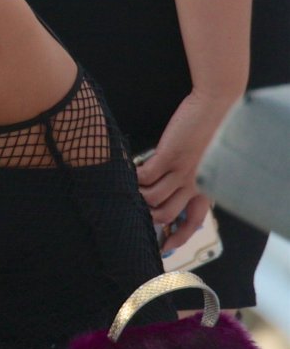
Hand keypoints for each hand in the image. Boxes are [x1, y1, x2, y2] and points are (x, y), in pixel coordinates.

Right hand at [135, 90, 233, 250]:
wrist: (217, 103)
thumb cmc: (213, 129)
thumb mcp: (208, 161)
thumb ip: (193, 177)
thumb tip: (170, 188)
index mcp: (206, 188)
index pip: (192, 221)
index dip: (178, 236)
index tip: (165, 245)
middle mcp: (194, 184)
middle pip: (165, 214)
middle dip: (148, 216)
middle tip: (137, 211)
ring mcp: (182, 171)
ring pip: (152, 198)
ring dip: (138, 195)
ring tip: (131, 188)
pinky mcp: (169, 157)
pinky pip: (145, 176)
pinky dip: (134, 176)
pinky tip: (131, 170)